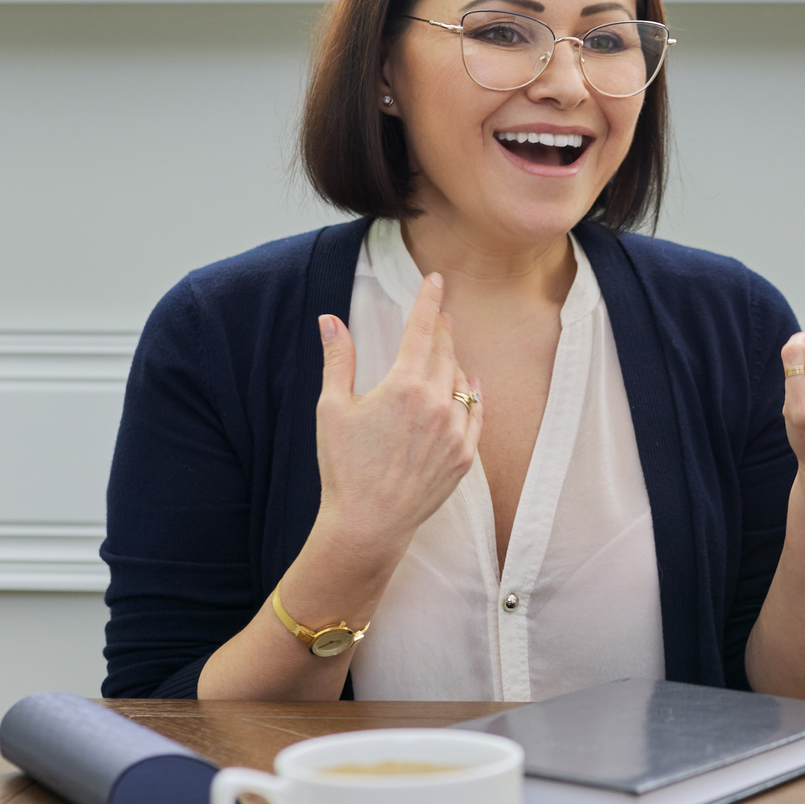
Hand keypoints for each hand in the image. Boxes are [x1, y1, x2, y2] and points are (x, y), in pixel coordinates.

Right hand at [312, 273, 481, 558]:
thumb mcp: (332, 408)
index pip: (422, 330)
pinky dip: (472, 394)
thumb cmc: (343, 467)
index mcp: (404, 386)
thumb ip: (337, 360)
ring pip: (462, 381)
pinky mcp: (466, 455)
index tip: (436, 279)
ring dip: (453, 362)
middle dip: (441, 330)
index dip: (428, 301)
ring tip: (443, 354)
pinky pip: (475, 412)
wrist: (368, 524)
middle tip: (439, 316)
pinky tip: (469, 385)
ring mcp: (456, 430)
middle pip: (445, 352)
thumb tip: (329, 320)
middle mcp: (437, 403)